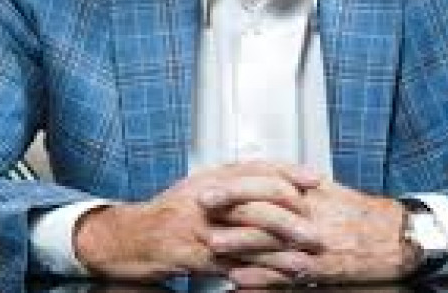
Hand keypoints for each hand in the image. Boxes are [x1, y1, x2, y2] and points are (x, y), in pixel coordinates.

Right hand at [73, 160, 319, 280]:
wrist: (132, 236)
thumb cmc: (170, 212)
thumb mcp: (200, 185)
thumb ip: (231, 180)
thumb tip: (268, 175)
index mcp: (212, 177)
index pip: (256, 168)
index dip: (288, 172)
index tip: (315, 178)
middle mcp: (208, 197)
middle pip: (256, 200)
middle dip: (290, 215)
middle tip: (316, 228)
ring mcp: (201, 227)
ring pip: (247, 235)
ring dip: (280, 251)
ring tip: (306, 260)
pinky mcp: (194, 256)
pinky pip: (232, 265)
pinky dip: (257, 274)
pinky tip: (275, 280)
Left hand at [208, 179, 421, 285]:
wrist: (388, 238)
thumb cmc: (354, 211)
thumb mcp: (324, 189)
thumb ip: (293, 182)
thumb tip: (263, 175)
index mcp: (306, 193)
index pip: (264, 183)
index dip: (234, 184)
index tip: (210, 183)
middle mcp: (306, 215)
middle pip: (261, 209)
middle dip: (228, 208)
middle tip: (200, 207)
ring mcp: (310, 244)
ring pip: (267, 243)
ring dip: (237, 243)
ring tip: (211, 243)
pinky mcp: (316, 270)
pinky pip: (282, 276)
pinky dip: (258, 278)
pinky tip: (236, 280)